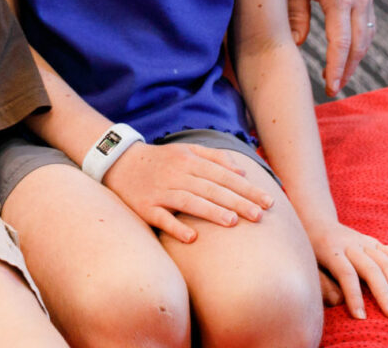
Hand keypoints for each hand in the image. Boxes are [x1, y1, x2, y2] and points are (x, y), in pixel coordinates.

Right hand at [102, 142, 273, 242]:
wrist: (119, 163)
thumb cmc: (160, 160)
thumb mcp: (185, 150)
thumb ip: (214, 158)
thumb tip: (242, 171)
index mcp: (188, 160)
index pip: (223, 175)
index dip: (247, 188)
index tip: (268, 201)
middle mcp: (176, 174)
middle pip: (211, 188)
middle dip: (237, 201)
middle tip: (259, 216)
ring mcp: (160, 191)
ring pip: (189, 201)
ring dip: (211, 211)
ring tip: (233, 222)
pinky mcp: (145, 207)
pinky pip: (162, 218)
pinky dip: (176, 227)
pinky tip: (193, 237)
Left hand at [285, 0, 374, 95]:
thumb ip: (296, 14)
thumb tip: (297, 44)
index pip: (340, 43)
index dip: (336, 68)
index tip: (330, 87)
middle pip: (358, 46)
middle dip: (347, 70)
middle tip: (332, 88)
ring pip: (366, 37)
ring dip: (355, 59)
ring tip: (338, 75)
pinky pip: (368, 25)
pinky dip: (360, 43)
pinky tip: (347, 52)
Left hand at [307, 220, 387, 319]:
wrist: (315, 222)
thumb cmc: (309, 251)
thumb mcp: (308, 263)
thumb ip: (321, 281)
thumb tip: (338, 301)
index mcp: (330, 250)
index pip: (346, 273)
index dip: (354, 296)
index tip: (361, 317)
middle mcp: (350, 244)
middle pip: (371, 269)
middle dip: (384, 294)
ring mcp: (365, 242)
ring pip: (387, 262)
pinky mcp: (375, 242)